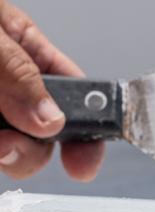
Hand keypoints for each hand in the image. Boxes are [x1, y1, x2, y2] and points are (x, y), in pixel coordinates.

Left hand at [0, 0, 102, 180]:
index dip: (89, 129)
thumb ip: (17, 71)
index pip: (75, 94)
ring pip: (14, 148)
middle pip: (45, 133)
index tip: (84, 162)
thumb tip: (51, 119)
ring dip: (9, 155)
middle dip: (35, 149)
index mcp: (25, 49)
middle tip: (9, 148)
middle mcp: (10, 83)